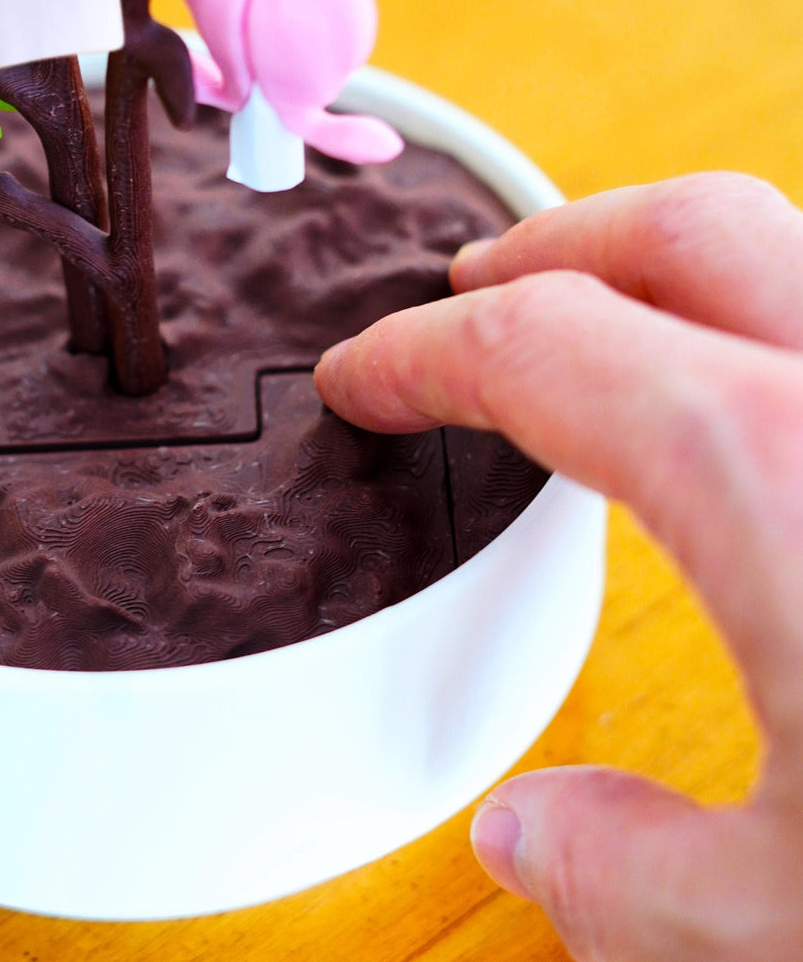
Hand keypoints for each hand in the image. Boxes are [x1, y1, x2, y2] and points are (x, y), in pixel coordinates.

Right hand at [315, 172, 802, 960]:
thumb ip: (636, 874)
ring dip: (668, 272)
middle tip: (467, 296)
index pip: (539, 345)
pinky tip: (746, 427)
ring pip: (784, 251)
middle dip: (549, 243)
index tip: (362, 382)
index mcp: (771, 468)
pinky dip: (760, 332)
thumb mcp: (797, 921)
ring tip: (600, 333)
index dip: (418, 356)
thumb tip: (535, 838)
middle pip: (679, 230)